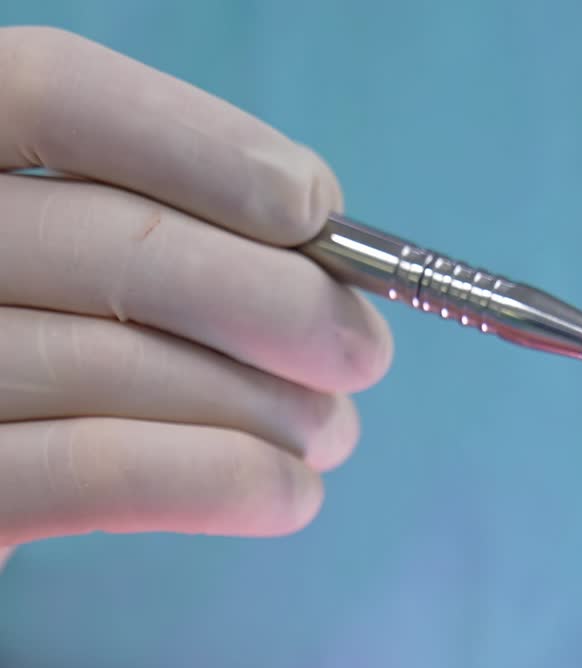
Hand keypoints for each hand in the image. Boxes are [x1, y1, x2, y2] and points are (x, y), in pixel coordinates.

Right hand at [0, 27, 391, 544]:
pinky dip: (229, 481)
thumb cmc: (55, 356)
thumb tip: (320, 234)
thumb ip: (170, 231)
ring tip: (329, 433)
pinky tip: (292, 493)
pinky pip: (102, 474)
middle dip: (282, 304)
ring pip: (123, 365)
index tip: (316, 210)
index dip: (206, 147)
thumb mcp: (85, 266)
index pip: (58, 97)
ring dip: (272, 408)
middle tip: (364, 354)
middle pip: (116, 242)